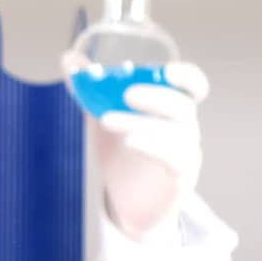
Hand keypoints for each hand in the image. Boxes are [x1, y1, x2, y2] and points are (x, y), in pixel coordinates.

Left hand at [73, 57, 208, 241]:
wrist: (129, 201)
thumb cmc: (124, 152)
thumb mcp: (104, 115)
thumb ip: (90, 87)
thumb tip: (68, 59)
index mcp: (171, 106)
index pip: (192, 85)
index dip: (185, 76)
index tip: (166, 70)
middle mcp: (184, 127)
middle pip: (183, 105)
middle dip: (157, 96)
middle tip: (127, 93)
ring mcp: (185, 153)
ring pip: (175, 133)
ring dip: (141, 122)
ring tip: (108, 119)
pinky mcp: (179, 178)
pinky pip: (175, 160)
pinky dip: (153, 147)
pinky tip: (130, 142)